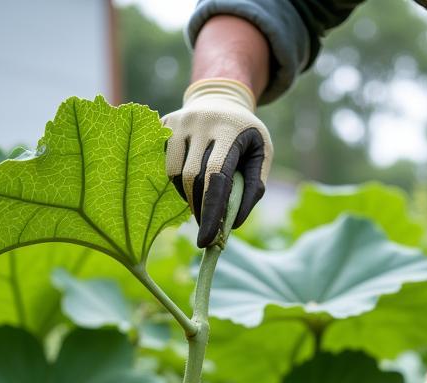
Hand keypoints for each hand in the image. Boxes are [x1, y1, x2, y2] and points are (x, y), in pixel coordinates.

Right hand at [162, 78, 272, 247]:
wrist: (221, 98)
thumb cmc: (246, 135)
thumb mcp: (262, 155)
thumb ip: (255, 188)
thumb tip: (233, 223)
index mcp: (229, 129)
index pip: (216, 176)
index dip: (211, 210)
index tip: (208, 240)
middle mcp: (200, 121)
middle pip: (193, 178)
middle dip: (200, 209)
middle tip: (208, 228)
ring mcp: (179, 121)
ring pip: (175, 174)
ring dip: (187, 197)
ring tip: (202, 201)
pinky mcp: (164, 124)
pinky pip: (164, 164)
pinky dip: (177, 183)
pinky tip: (190, 182)